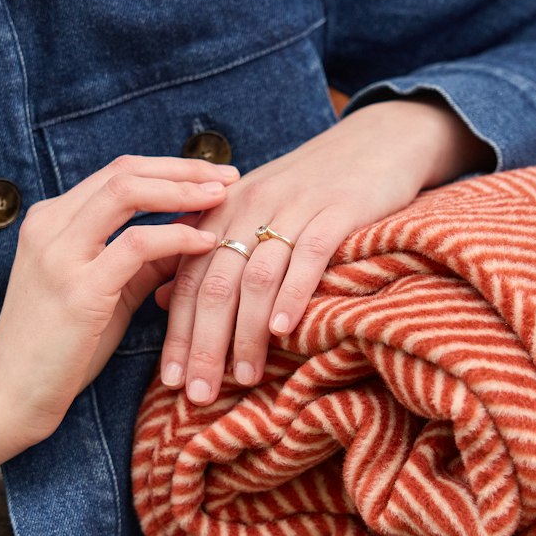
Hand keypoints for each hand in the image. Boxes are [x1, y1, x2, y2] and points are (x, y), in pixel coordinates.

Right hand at [0, 155, 238, 494]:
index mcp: (50, 221)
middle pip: (124, 172)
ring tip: (224, 198)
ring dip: (183, 190)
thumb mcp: (104, 292)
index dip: (170, 168)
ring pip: (127, 193)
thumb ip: (141, 261)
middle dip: (184, 169)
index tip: (213, 175)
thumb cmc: (59, 349)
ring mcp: (59, 255)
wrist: (12, 395)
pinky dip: (176, 236)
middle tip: (230, 176)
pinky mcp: (77, 289)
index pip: (117, 174)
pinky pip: (135, 245)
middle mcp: (48, 226)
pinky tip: (205, 244)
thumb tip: (192, 234)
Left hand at [157, 99, 492, 404]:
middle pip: (214, 283)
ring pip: (255, 277)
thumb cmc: (309, 187)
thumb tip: (162, 300)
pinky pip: (307, 256)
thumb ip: (207, 251)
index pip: (187, 277)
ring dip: (246, 332)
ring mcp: (293, 207)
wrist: (374, 141)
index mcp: (222, 208)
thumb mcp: (250, 211)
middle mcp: (250, 205)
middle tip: (198, 394)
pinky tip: (283, 330)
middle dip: (203, 344)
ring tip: (244, 378)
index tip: (169, 380)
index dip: (177, 332)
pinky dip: (292, 294)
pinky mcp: (337, 210)